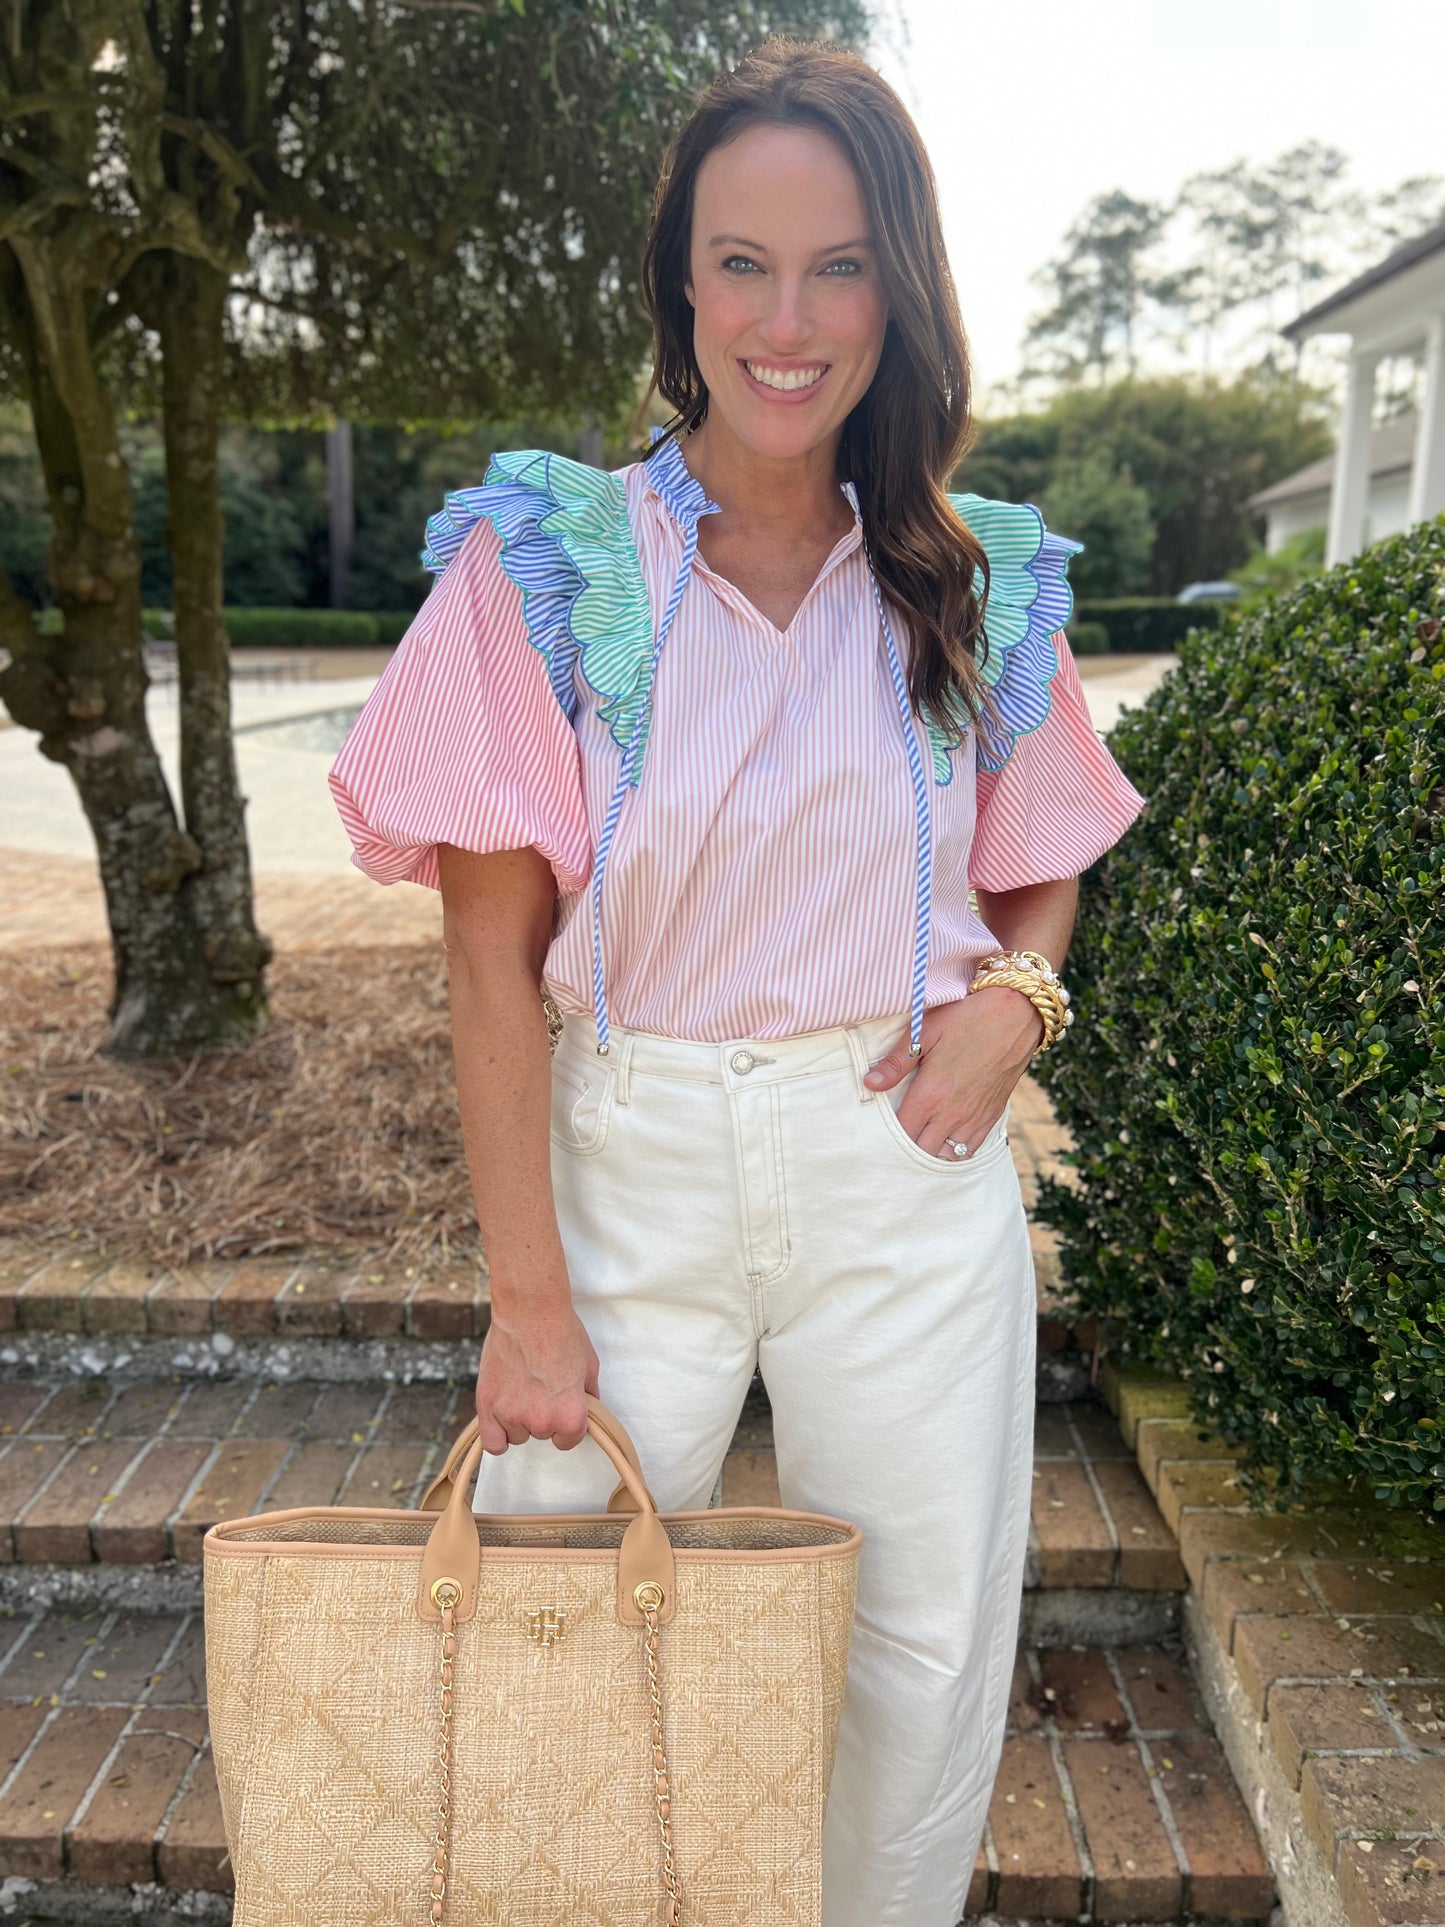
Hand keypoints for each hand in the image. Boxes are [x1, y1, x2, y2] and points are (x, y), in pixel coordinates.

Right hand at [474, 1287, 600, 1454]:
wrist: (530, 1311)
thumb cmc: (562, 1333)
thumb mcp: (590, 1365)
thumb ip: (589, 1396)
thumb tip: (588, 1410)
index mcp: (571, 1416)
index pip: (569, 1439)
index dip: (566, 1421)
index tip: (561, 1404)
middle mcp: (542, 1422)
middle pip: (541, 1435)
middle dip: (542, 1414)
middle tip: (539, 1385)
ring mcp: (512, 1415)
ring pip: (517, 1435)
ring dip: (518, 1419)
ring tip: (520, 1387)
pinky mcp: (487, 1406)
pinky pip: (492, 1443)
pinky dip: (497, 1434)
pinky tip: (502, 1418)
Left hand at [862, 987, 1044, 1158]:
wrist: (1016, 1015)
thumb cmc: (966, 1018)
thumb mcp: (924, 1031)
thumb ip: (896, 1062)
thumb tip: (870, 1084)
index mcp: (931, 1094)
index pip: (901, 1134)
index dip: (886, 1136)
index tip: (878, 1129)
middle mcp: (952, 1114)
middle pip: (922, 1152)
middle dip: (907, 1148)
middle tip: (897, 1134)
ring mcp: (974, 1118)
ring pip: (947, 1156)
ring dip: (932, 1150)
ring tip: (920, 1137)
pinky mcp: (992, 1116)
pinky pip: (971, 1149)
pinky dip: (956, 1150)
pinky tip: (946, 1137)